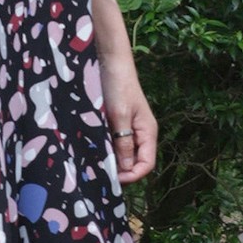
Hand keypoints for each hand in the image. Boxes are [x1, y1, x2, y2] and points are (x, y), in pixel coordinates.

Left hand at [100, 58, 156, 184]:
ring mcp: (130, 130)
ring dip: (112, 161)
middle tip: (101, 174)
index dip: (132, 176)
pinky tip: (94, 151)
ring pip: (124, 155)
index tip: (113, 179)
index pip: (146, 165)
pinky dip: (107, 150)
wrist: (111, 63)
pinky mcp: (118, 125)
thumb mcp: (120, 116)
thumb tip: (126, 169)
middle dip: (121, 171)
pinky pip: (115, 144)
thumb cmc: (119, 86)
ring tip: (96, 165)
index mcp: (148, 132)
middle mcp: (141, 134)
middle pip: (135, 163)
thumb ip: (124, 143)